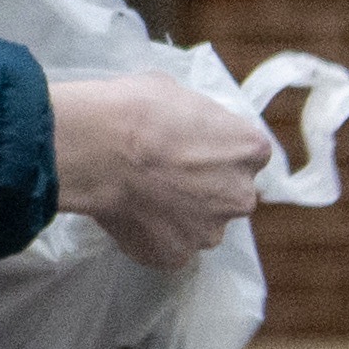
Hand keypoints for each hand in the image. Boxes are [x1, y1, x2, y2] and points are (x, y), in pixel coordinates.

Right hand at [49, 66, 274, 272]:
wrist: (98, 148)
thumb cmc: (136, 111)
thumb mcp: (179, 93)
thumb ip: (197, 121)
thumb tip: (189, 127)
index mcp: (250, 151)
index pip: (247, 155)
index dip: (217, 152)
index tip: (193, 149)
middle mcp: (240, 195)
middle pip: (230, 194)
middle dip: (205, 187)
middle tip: (167, 175)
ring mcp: (209, 231)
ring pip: (201, 224)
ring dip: (181, 214)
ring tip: (145, 196)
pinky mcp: (176, 255)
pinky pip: (170, 247)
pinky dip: (154, 236)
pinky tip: (132, 216)